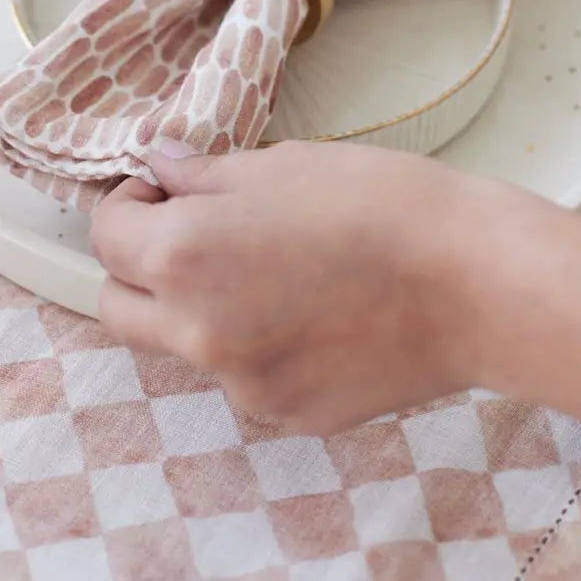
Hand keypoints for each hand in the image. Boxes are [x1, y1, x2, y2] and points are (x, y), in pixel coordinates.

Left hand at [90, 139, 495, 432]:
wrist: (474, 284)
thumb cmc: (379, 205)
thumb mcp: (281, 165)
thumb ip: (204, 177)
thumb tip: (159, 169)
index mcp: (184, 259)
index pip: (106, 238)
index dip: (129, 205)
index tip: (164, 190)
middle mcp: (197, 334)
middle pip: (119, 308)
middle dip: (138, 267)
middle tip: (192, 229)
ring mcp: (244, 387)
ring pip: (184, 346)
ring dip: (199, 309)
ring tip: (275, 268)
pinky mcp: (290, 416)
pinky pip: (246, 377)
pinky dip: (259, 345)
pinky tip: (317, 310)